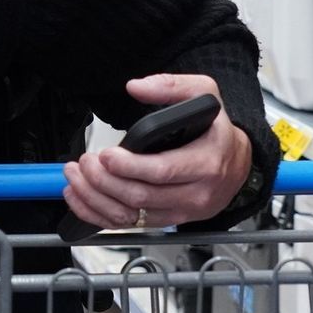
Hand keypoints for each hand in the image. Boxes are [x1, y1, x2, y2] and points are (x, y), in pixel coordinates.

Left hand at [62, 74, 251, 230]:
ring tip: (76, 177)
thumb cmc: (216, 130)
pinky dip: (98, 214)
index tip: (106, 155)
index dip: (129, 166)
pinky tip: (80, 198)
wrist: (236, 163)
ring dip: (95, 198)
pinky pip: (128, 226)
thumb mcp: (205, 94)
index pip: (162, 171)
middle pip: (140, 196)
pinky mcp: (166, 221)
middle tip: (85, 162)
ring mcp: (180, 212)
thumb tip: (137, 87)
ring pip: (130, 216)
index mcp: (205, 162)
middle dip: (103, 180)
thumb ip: (171, 86)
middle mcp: (194, 193)